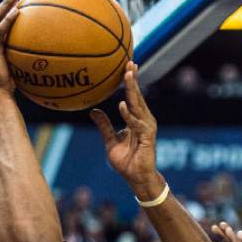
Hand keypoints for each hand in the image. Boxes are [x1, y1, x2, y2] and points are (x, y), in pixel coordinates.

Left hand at [90, 63, 162, 196]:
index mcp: (136, 120)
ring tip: (128, 75)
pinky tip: (122, 105)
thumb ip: (104, 126)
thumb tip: (93, 111)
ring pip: (139, 105)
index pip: (133, 97)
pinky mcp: (147, 138)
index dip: (130, 82)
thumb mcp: (110, 141)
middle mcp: (144, 121)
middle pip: (138, 96)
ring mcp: (146, 128)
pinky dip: (129, 114)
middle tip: (129, 62)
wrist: (137, 179)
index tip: (126, 66)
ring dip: (133, 90)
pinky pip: (136, 124)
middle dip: (133, 79)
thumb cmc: (127, 162)